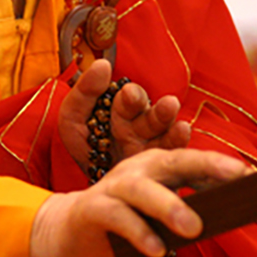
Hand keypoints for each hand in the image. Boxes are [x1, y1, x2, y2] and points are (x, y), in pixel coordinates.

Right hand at [28, 147, 249, 256]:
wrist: (66, 231)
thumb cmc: (123, 221)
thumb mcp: (157, 211)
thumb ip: (187, 206)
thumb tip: (230, 211)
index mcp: (157, 165)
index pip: (193, 159)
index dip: (221, 164)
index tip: (252, 173)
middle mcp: (137, 169)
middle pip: (173, 160)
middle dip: (207, 164)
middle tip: (237, 176)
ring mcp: (113, 187)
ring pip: (143, 190)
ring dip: (169, 206)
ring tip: (193, 228)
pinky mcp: (93, 209)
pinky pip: (118, 218)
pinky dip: (138, 233)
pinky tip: (157, 250)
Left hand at [58, 59, 190, 171]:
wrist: (89, 191)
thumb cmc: (85, 148)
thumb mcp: (73, 119)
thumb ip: (84, 92)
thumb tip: (102, 65)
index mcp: (121, 112)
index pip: (130, 99)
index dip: (131, 97)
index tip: (128, 94)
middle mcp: (141, 126)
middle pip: (152, 114)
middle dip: (157, 109)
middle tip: (166, 104)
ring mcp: (152, 146)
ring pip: (165, 130)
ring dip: (171, 121)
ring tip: (174, 112)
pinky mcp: (160, 166)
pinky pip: (172, 151)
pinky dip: (179, 140)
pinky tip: (182, 131)